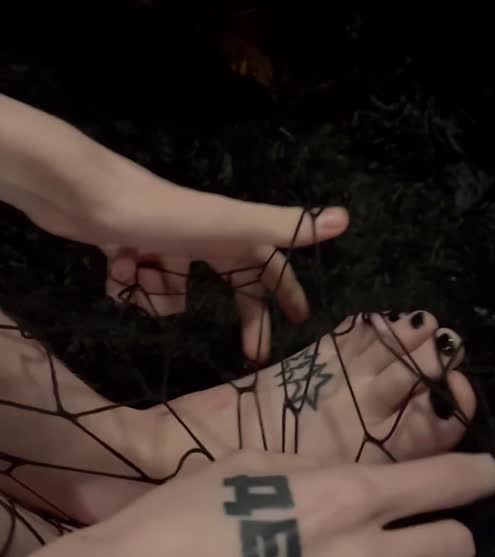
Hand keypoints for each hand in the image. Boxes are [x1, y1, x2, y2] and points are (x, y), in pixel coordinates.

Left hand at [0, 95, 348, 361]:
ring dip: (157, 293)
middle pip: (229, 285)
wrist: (80, 194)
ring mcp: (163, 245)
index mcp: (228, 233)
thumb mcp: (228, 224)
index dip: (285, 291)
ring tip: (139, 271)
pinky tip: (114, 266)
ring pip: (174, 294)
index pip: (269, 265)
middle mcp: (200, 238)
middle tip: (249, 355)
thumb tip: (345, 219)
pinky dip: (126, 285)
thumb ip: (283, 227)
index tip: (298, 321)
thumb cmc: (159, 213)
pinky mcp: (129, 250)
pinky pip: (137, 288)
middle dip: (239, 317)